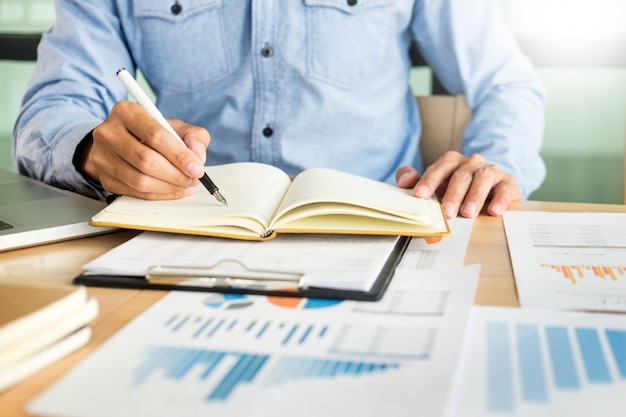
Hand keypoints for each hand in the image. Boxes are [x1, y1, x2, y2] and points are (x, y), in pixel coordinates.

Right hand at [80, 100, 209, 199]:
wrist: (122, 142)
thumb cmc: (151, 133)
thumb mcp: (174, 126)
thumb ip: (193, 135)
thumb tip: (197, 155)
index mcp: (127, 112)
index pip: (155, 136)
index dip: (179, 155)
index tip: (197, 168)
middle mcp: (109, 133)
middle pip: (146, 160)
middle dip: (176, 174)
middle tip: (193, 179)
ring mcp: (102, 157)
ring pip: (140, 180)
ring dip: (169, 187)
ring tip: (186, 185)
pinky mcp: (104, 178)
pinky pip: (136, 192)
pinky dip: (160, 194)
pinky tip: (173, 190)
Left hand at [395, 151, 520, 217]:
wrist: (490, 189)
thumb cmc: (457, 189)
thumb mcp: (435, 186)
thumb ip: (416, 182)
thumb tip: (403, 183)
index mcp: (451, 162)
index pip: (439, 168)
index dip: (429, 181)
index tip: (420, 195)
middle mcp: (471, 163)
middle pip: (461, 175)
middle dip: (453, 194)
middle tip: (447, 212)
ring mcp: (490, 171)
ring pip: (482, 179)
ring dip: (474, 196)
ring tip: (468, 213)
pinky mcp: (507, 183)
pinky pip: (505, 189)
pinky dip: (500, 200)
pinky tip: (494, 211)